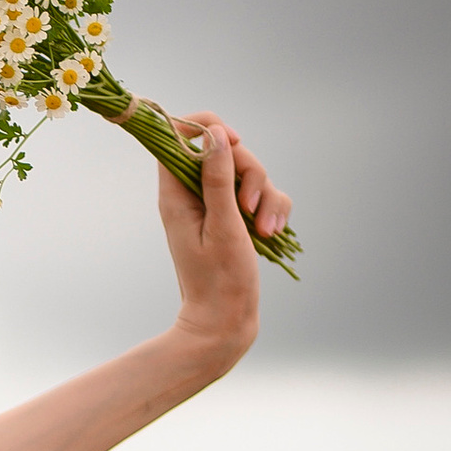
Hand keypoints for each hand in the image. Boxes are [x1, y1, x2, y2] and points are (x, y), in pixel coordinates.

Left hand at [159, 111, 286, 371]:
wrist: (225, 322)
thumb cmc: (217, 280)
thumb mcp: (221, 225)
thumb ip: (217, 178)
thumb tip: (214, 133)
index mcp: (176, 194)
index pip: (177, 137)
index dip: (206, 129)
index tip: (232, 142)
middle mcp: (195, 195)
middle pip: (225, 151)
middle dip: (249, 172)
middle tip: (249, 207)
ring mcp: (219, 206)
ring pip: (250, 173)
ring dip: (267, 196)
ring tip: (266, 230)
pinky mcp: (240, 218)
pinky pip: (264, 195)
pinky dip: (274, 210)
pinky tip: (273, 233)